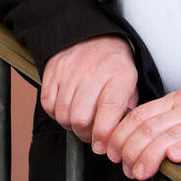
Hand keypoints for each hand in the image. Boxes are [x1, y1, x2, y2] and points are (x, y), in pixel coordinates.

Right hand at [40, 34, 137, 149]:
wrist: (93, 35)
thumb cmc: (113, 65)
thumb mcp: (131, 83)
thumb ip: (128, 109)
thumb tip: (119, 137)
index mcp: (118, 76)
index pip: (109, 108)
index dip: (104, 133)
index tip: (103, 146)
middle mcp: (93, 73)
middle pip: (81, 118)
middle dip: (85, 134)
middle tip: (91, 135)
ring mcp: (70, 71)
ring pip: (63, 114)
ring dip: (70, 125)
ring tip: (79, 120)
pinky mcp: (53, 71)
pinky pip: (48, 103)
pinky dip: (55, 112)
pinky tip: (66, 108)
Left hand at [105, 70, 180, 179]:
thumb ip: (169, 118)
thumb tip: (141, 138)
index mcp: (177, 101)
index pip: (139, 115)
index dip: (121, 134)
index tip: (112, 151)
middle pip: (149, 127)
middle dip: (130, 149)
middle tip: (123, 167)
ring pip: (171, 136)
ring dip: (150, 155)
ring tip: (140, 170)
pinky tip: (174, 157)